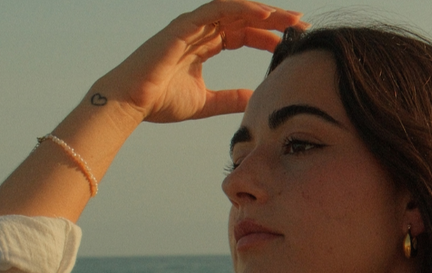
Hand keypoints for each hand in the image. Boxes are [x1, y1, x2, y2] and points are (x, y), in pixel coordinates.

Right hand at [92, 1, 306, 123]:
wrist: (130, 104)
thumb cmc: (159, 102)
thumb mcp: (206, 102)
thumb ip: (230, 99)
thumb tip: (254, 99)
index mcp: (204, 45)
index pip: (243, 33)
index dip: (268, 35)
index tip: (292, 42)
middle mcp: (199, 31)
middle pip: (243, 18)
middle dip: (273, 20)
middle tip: (301, 24)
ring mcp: (191, 26)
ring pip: (234, 9)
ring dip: (263, 11)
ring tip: (290, 18)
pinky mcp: (183, 26)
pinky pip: (217, 9)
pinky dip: (241, 8)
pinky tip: (264, 14)